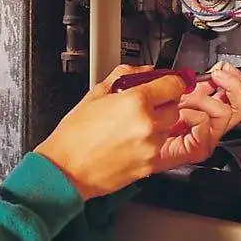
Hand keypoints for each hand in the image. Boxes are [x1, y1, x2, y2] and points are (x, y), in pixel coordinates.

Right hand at [34, 65, 187, 199]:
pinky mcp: (150, 165)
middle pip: (175, 107)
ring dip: (158, 124)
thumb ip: (124, 76)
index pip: (174, 85)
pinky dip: (151, 143)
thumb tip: (144, 71)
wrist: (66, 169)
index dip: (170, 82)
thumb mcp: (95, 94)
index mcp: (135, 102)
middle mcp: (148, 124)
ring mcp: (151, 147)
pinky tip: (129, 142)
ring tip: (131, 127)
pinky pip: (160, 148)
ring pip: (168, 129)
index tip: (167, 83)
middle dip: (163, 104)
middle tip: (143, 105)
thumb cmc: (74, 135)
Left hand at [150, 62, 240, 172]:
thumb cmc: (142, 121)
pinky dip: (191, 114)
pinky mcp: (199, 149)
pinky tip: (177, 117)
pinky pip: (205, 122)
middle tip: (216, 77)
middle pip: (240, 106)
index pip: (233, 95)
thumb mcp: (162, 91)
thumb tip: (191, 73)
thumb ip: (179, 81)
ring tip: (183, 101)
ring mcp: (206, 138)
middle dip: (231, 86)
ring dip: (203, 99)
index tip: (221, 68)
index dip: (233, 79)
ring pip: (224, 112)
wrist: (132, 145)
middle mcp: (209, 124)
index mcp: (204, 109)